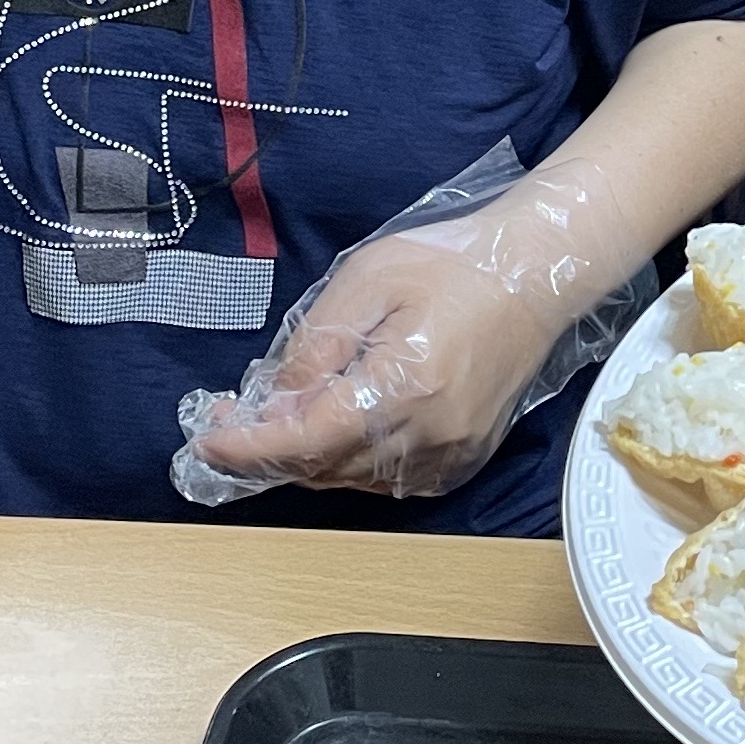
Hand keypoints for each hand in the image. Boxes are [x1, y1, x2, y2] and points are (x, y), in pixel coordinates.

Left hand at [181, 166, 618, 501]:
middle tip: (233, 418)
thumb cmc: (453, 262)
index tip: (208, 439)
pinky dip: (351, 465)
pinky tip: (337, 431)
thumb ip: (315, 344)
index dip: (248, 446)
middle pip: (325, 467)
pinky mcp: (464, 457)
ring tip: (281, 419)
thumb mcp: (368, 279)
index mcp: (403, 386)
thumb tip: (277, 398)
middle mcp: (428, 433)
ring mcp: (451, 452)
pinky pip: (390, 480)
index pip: (306, 438)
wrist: (537, 272)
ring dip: (308, 459)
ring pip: (354, 480)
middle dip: (269, 450)